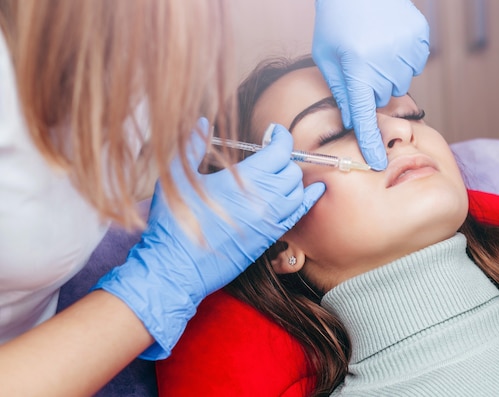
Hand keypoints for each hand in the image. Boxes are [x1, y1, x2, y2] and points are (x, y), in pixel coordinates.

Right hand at [93, 120, 324, 358]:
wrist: (177, 267)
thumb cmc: (174, 222)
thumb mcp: (176, 176)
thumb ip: (192, 145)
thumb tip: (203, 122)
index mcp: (246, 179)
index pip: (280, 149)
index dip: (280, 136)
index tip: (273, 132)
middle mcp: (266, 198)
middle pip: (292, 169)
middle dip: (283, 157)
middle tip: (268, 154)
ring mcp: (270, 220)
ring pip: (299, 192)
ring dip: (293, 179)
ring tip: (279, 173)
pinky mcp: (270, 238)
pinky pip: (298, 215)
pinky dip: (306, 200)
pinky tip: (311, 192)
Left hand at [312, 0, 429, 169]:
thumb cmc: (337, 21)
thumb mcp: (327, 57)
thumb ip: (340, 90)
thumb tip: (354, 121)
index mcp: (357, 70)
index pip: (365, 116)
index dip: (370, 142)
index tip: (377, 162)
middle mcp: (383, 64)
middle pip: (382, 97)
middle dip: (371, 87)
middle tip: (361, 62)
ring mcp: (405, 51)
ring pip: (400, 82)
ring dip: (388, 73)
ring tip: (375, 48)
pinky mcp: (419, 39)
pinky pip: (415, 63)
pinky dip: (404, 58)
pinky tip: (391, 40)